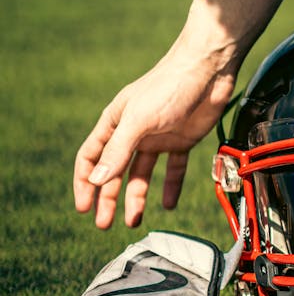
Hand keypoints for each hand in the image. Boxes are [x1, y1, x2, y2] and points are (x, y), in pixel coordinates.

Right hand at [74, 43, 237, 230]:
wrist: (207, 70)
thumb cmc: (168, 87)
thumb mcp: (139, 120)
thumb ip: (118, 151)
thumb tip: (97, 181)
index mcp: (115, 123)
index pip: (91, 157)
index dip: (85, 183)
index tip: (83, 208)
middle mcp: (134, 132)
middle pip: (115, 171)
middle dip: (108, 198)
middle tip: (105, 225)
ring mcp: (157, 137)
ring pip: (141, 174)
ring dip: (136, 197)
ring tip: (134, 221)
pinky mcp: (181, 140)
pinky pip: (173, 169)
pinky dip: (171, 186)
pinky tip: (169, 204)